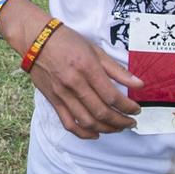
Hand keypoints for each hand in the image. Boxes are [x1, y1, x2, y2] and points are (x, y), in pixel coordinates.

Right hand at [10, 7, 142, 139]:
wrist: (36, 40)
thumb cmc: (67, 41)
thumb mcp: (95, 50)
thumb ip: (117, 70)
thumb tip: (139, 84)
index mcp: (87, 68)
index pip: (112, 96)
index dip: (127, 107)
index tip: (136, 109)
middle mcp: (74, 83)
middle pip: (101, 112)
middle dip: (121, 121)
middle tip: (131, 122)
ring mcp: (62, 94)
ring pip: (87, 121)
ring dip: (106, 129)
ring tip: (118, 128)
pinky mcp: (53, 100)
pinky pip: (69, 123)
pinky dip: (84, 133)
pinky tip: (96, 133)